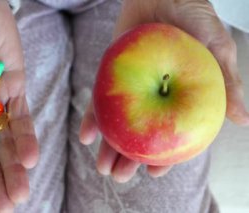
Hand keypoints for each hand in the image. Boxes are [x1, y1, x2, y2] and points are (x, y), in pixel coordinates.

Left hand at [80, 0, 248, 181]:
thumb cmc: (193, 15)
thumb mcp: (215, 48)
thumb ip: (226, 82)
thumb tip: (244, 120)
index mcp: (179, 99)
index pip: (172, 135)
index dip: (165, 157)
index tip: (153, 172)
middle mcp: (153, 99)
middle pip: (140, 136)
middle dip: (129, 159)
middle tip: (119, 179)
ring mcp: (131, 89)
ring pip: (118, 125)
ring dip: (108, 148)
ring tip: (101, 166)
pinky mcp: (111, 76)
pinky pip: (99, 101)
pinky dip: (92, 119)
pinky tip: (87, 136)